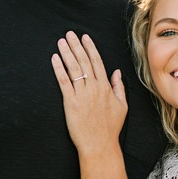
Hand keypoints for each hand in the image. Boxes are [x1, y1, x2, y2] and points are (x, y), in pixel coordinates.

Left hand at [51, 32, 127, 155]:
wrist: (99, 144)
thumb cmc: (110, 127)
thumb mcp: (122, 106)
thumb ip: (119, 87)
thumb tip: (116, 72)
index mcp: (106, 87)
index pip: (97, 62)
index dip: (90, 48)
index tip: (85, 37)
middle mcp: (94, 87)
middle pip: (83, 61)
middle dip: (76, 46)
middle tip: (70, 34)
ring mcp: (81, 94)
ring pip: (73, 68)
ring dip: (66, 53)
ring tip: (61, 42)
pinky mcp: (70, 102)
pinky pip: (63, 81)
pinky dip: (58, 69)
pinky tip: (55, 59)